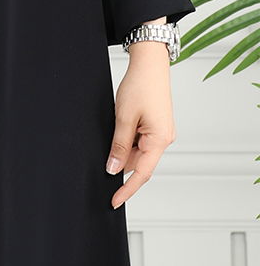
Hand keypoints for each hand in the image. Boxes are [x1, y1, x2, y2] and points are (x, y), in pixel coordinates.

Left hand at [106, 49, 175, 209]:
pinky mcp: (155, 125)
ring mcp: (160, 132)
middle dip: (121, 163)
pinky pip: (140, 140)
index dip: (127, 189)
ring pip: (138, 151)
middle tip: (102, 158)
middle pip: (139, 163)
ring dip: (123, 148)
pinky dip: (127, 140)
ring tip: (114, 127)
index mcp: (159, 140)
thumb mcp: (124, 118)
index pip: (141, 174)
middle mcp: (163, 138)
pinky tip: (118, 127)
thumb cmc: (140, 86)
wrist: (149, 63)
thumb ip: (119, 146)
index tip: (114, 201)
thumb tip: (113, 168)